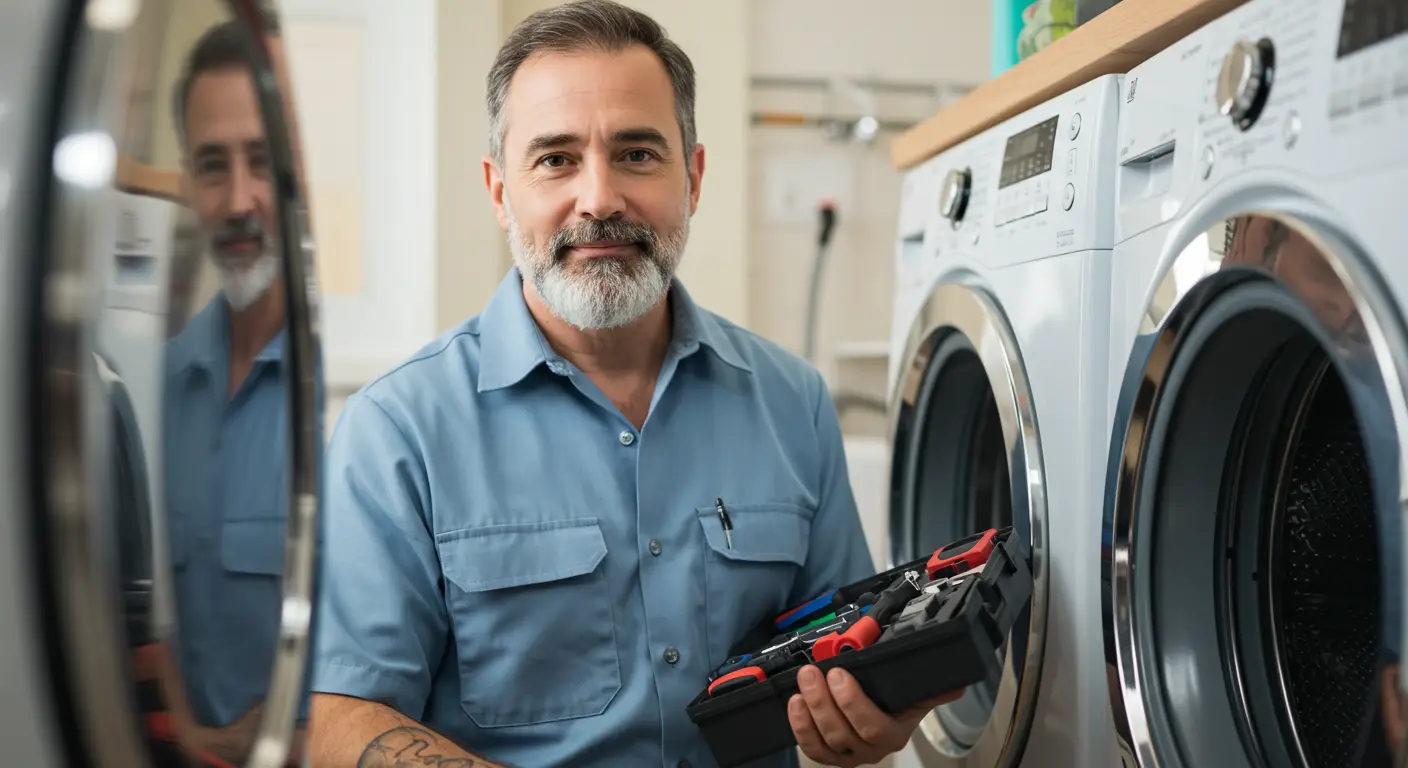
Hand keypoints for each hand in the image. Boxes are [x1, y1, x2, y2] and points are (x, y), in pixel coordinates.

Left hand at [788, 664, 963, 766]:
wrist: (884, 716)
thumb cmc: (896, 703)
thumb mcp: (917, 694)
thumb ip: (934, 687)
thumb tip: (957, 683)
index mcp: (893, 734)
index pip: (872, 726)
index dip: (851, 702)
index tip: (838, 673)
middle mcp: (870, 750)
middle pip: (842, 734)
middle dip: (823, 701)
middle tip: (812, 673)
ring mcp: (848, 755)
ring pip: (824, 742)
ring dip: (808, 711)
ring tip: (803, 683)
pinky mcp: (827, 753)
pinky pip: (811, 748)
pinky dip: (800, 726)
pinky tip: (795, 704)